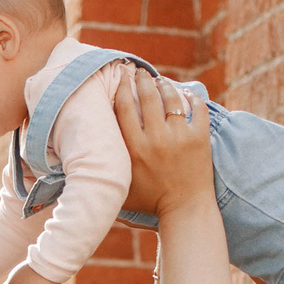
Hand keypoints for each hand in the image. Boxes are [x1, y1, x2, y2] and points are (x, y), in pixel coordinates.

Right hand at [113, 70, 211, 218]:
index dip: (121, 87)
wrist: (185, 210)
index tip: (121, 77)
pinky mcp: (199, 139)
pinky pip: (197, 108)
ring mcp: (179, 138)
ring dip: (165, 85)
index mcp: (134, 149)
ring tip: (160, 81)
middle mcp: (156, 140)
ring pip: (171, 98)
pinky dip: (192, 97)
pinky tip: (186, 94)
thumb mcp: (121, 187)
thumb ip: (106, 171)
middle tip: (139, 72)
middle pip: (147, 97)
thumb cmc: (150, 202)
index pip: (123, 107)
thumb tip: (84, 161)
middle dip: (142, 79)